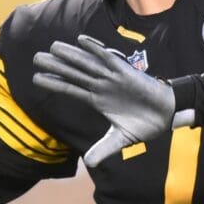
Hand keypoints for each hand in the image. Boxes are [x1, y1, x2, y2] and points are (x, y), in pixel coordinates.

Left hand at [33, 35, 183, 166]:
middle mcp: (101, 86)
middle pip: (74, 73)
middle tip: (36, 57)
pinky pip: (108, 58)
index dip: (54, 83)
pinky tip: (81, 41)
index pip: (71, 89)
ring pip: (87, 64)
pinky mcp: (126, 72)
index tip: (36, 78)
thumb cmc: (145, 123)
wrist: (168, 115)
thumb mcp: (121, 139)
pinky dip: (96, 50)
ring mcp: (112, 78)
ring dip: (71, 55)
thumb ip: (104, 149)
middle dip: (56, 65)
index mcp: (98, 100)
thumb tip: (89, 162)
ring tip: (53, 47)